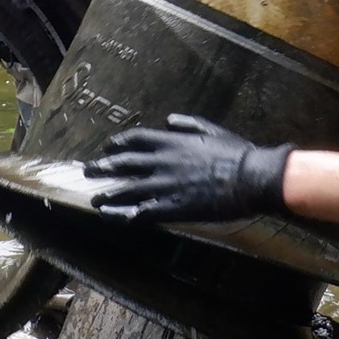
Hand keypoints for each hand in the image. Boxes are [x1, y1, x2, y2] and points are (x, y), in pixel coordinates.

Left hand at [84, 114, 291, 223]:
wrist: (249, 177)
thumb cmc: (235, 153)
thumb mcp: (210, 129)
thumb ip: (187, 124)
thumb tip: (169, 120)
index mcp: (171, 141)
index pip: (134, 139)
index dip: (117, 143)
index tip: (108, 147)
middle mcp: (161, 161)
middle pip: (122, 163)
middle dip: (103, 167)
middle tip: (89, 170)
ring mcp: (163, 186)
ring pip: (126, 189)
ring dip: (107, 195)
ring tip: (95, 199)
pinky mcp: (171, 207)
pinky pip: (139, 212)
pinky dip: (123, 215)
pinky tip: (113, 218)